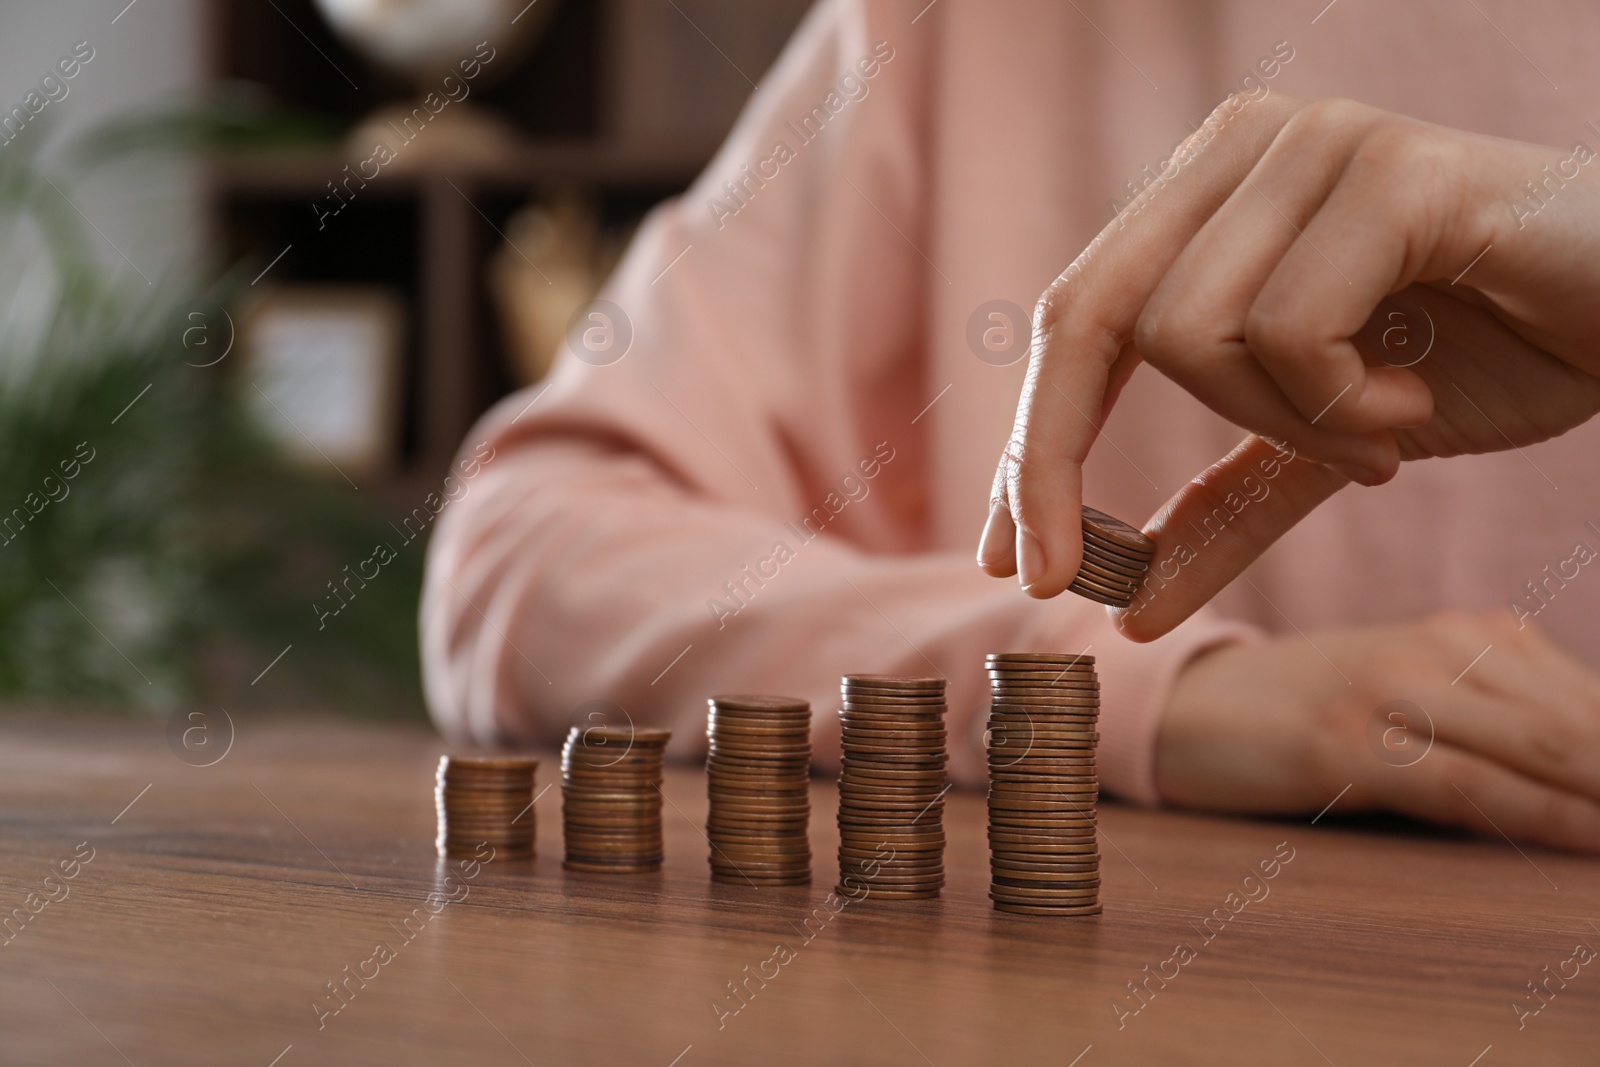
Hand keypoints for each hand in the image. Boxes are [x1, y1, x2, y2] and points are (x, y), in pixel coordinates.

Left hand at [977, 93, 1599, 637]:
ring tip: (1374, 435)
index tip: (1008, 562)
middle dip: (1056, 467)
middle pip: (1086, 317)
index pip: (1073, 320)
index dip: (1027, 447)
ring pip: (1188, 335)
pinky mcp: (1388, 169)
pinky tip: (1415, 404)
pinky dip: (1341, 407)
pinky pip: (1289, 331)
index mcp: (1207, 195)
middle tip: (1077, 583)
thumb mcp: (1324, 452)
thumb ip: (1226, 509)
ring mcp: (1309, 145)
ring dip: (1279, 430)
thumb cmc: (1493, 352)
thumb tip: (1124, 609)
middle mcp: (1239, 147)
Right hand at [1159, 612, 1599, 853]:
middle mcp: (1434, 651)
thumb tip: (1581, 783)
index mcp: (1462, 636)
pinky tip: (1587, 840)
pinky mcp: (1344, 744)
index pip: (1590, 703)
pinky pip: (1468, 785)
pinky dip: (1543, 819)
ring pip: (1540, 749)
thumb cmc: (1307, 712)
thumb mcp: (1407, 701)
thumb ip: (1492, 728)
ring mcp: (1387, 693)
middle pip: (1580, 725)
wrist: (1184, 703)